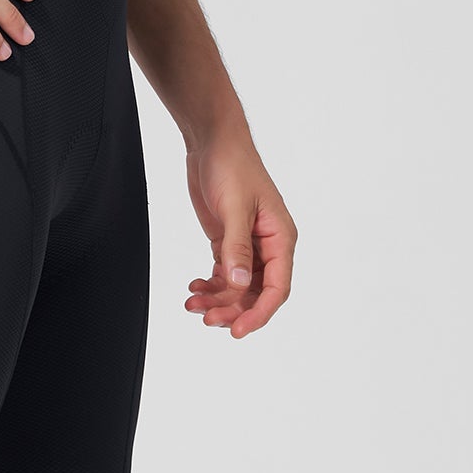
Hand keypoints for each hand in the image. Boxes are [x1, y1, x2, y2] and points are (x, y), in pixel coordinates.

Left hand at [183, 130, 296, 337]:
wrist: (212, 142)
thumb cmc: (232, 166)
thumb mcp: (234, 208)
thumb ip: (237, 248)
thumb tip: (239, 284)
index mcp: (280, 238)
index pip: (277, 287)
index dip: (259, 312)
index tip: (238, 330)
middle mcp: (268, 245)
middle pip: (255, 292)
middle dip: (232, 309)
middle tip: (206, 319)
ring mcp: (247, 245)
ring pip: (237, 286)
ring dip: (217, 299)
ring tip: (192, 304)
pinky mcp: (228, 241)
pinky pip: (223, 273)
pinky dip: (209, 285)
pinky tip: (194, 288)